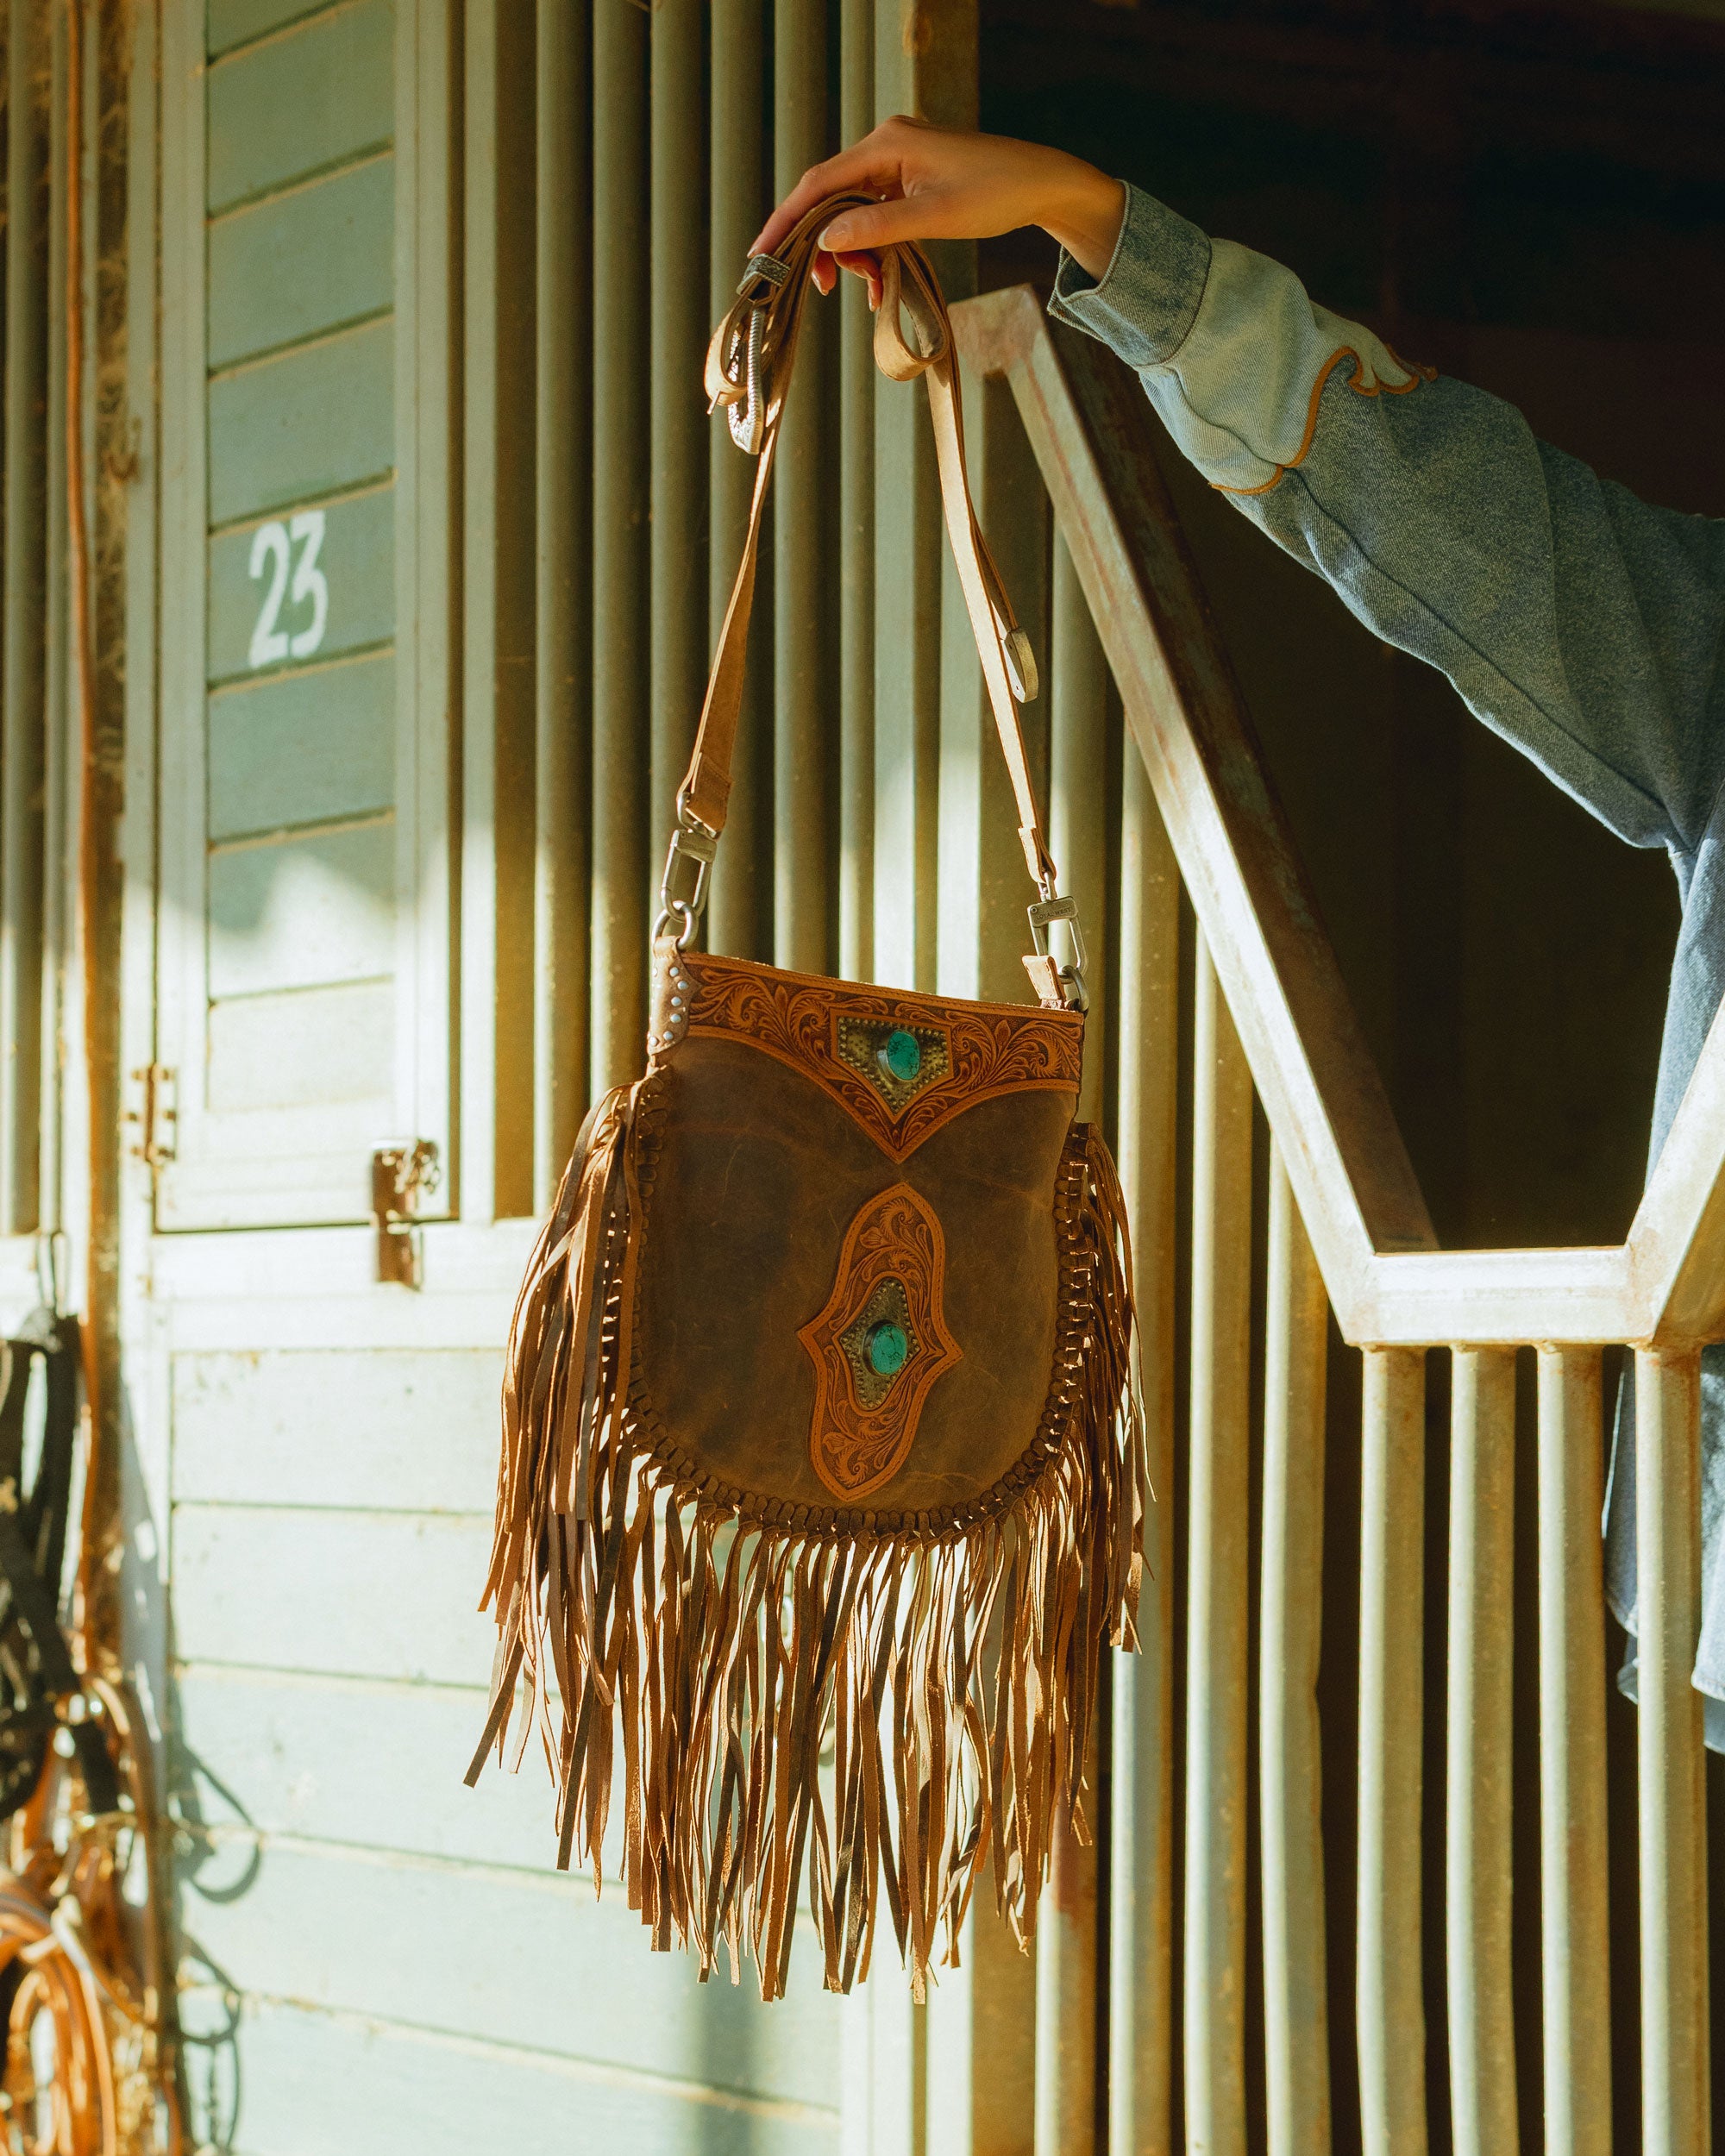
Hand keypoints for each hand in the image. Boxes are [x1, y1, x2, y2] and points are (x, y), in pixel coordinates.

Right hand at [750, 117, 1126, 302]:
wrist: (1041, 184)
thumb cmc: (996, 193)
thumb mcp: (935, 216)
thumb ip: (879, 228)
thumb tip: (827, 241)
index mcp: (887, 144)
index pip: (818, 183)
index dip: (786, 221)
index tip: (762, 255)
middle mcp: (885, 146)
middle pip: (830, 199)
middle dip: (824, 247)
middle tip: (826, 289)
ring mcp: (896, 162)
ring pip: (851, 212)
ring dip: (853, 254)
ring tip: (869, 287)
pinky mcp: (908, 179)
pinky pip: (874, 216)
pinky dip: (872, 248)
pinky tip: (879, 280)